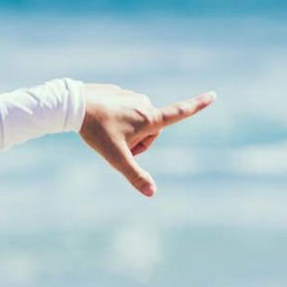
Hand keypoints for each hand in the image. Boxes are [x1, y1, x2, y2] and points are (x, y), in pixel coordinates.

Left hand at [79, 83, 215, 196]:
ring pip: (137, 122)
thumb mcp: (116, 158)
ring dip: (128, 133)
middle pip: (151, 132)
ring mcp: (132, 97)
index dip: (197, 105)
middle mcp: (144, 104)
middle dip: (139, 142)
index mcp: (148, 119)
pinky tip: (103, 122)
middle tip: (118, 145)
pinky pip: (125, 113)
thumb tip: (152, 193)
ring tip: (108, 132)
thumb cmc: (97, 132)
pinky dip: (118, 121)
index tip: (213, 95)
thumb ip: (135, 175)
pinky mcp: (120, 93)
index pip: (179, 113)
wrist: (74, 105)